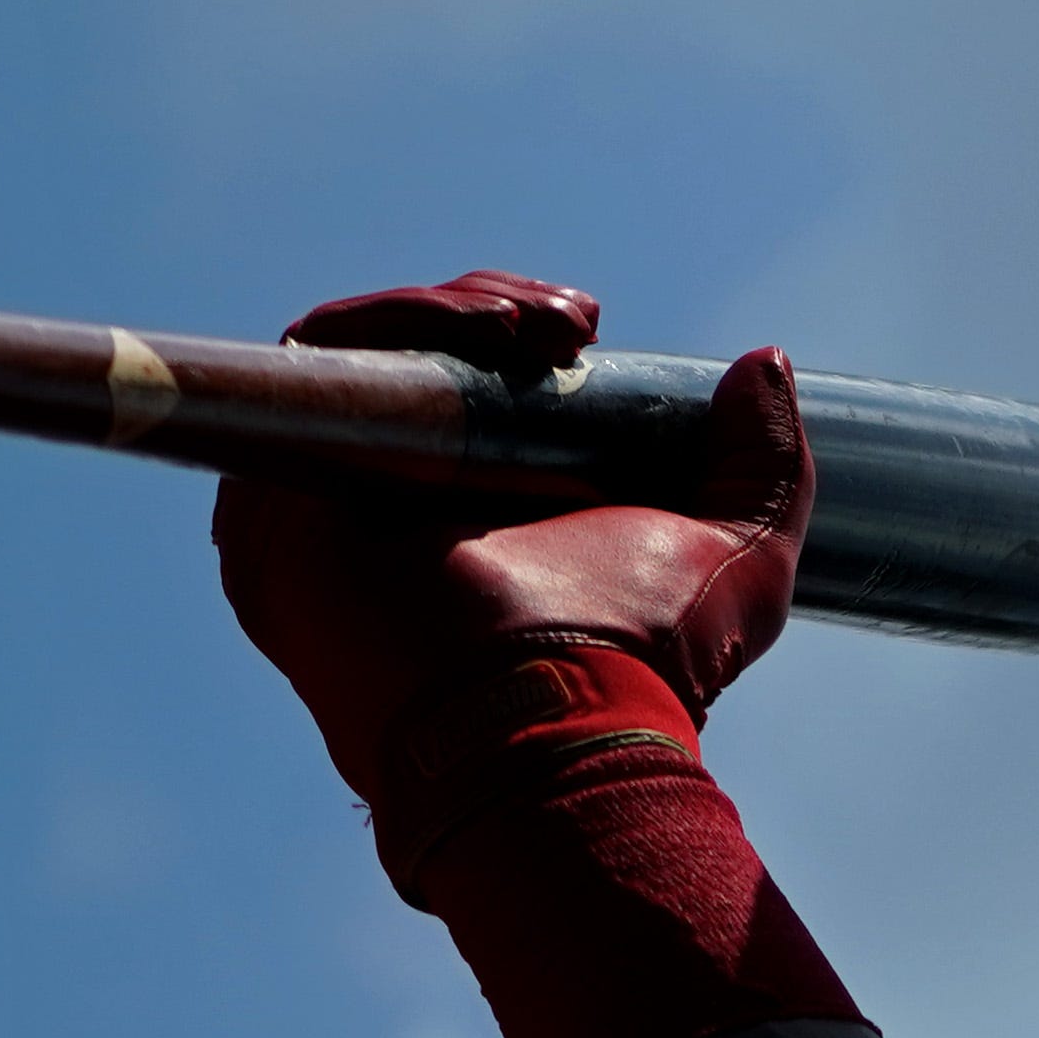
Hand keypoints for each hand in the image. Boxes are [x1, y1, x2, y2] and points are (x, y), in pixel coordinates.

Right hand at [214, 273, 811, 884]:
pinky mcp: (274, 500)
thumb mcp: (740, 555)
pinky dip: (386, 328)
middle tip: (567, 325)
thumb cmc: (640, 664)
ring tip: (533, 328)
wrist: (548, 726)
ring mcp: (329, 507)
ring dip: (451, 311)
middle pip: (414, 363)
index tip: (585, 329)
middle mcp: (397, 512)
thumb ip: (762, 465)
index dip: (519, 333)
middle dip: (494, 311)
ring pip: (365, 359)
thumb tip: (764, 365)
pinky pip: (312, 372)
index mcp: (483, 518)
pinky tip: (477, 334)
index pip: (470, 388)